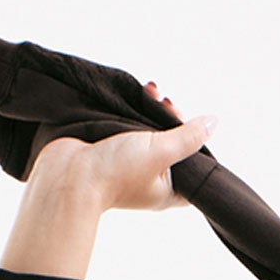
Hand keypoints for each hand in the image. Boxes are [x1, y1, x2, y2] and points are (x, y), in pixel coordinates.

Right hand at [22, 77, 214, 213]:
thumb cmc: (115, 172)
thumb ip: (187, 137)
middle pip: (172, 142)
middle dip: (171, 117)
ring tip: (150, 90)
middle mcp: (151, 178)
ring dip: (152, 108)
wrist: (66, 175)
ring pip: (150, 131)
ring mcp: (129, 163)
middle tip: (165, 102)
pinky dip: (133, 109)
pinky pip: (129, 125)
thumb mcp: (161, 153)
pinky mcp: (110, 147)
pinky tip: (136, 92)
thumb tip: (213, 122)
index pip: (193, 164)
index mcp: (169, 189)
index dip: (194, 139)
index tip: (187, 120)